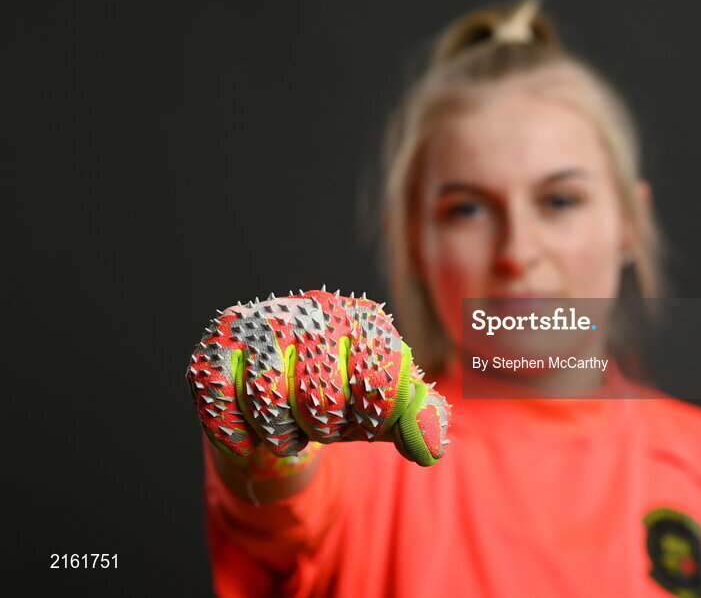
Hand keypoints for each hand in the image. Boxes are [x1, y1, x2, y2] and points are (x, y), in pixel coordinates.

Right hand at [186, 289, 451, 466]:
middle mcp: (313, 310)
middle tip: (322, 418)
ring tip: (290, 420)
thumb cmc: (347, 398)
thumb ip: (422, 421)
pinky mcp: (215, 348)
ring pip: (269, 403)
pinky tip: (254, 426)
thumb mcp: (389, 410)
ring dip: (283, 434)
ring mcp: (260, 324)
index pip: (381, 377)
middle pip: (323, 398)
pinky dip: (241, 436)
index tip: (366, 418)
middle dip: (325, 427)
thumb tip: (430, 445)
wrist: (285, 395)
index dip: (373, 416)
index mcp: (365, 320)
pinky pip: (222, 408)